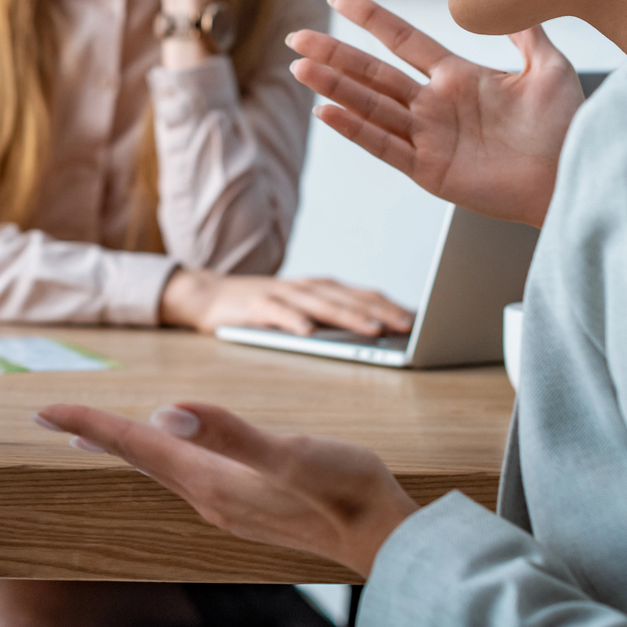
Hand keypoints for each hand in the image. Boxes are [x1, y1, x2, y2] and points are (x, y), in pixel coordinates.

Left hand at [34, 401, 417, 577]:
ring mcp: (228, 505)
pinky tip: (166, 455)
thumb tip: (168, 414)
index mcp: (212, 479)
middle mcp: (211, 496)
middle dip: (93, 434)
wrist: (388, 538)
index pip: (136, 445)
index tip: (42, 410)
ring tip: (91, 435)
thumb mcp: (291, 452)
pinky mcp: (248, 506)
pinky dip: (159, 458)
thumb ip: (230, 433)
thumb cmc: (346, 491)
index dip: (89, 423)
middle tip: (48, 417)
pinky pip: (185, 477)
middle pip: (137, 458)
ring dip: (123, 447)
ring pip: (159, 468)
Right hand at [158, 267, 411, 337]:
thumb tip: (377, 339)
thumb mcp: (301, 315)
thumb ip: (332, 323)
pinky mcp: (253, 305)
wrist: (205, 295)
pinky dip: (293, 321)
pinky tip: (309, 333)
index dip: (392, 306)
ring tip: (372, 332)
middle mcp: (306, 287)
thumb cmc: (261, 310)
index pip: (364, 295)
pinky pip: (276, 313)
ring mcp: (280, 294)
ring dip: (348, 317)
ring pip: (321, 304)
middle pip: (349, 298)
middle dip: (381, 312)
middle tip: (408, 328)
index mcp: (321, 289)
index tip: (421, 322)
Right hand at [288, 0, 583, 226]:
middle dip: (334, 54)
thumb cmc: (567, 126)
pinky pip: (385, 146)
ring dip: (334, 87)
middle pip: (373, 73)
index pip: (403, 41)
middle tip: (296, 36)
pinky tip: (327, 112)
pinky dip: (355, 130)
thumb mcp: (549, 67)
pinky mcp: (431, 170)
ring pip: (370, 106)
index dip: (371, 19)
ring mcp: (430, 138)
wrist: (578, 173)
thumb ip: (526, 33)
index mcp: (458, 78)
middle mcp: (436, 105)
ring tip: (300, 68)